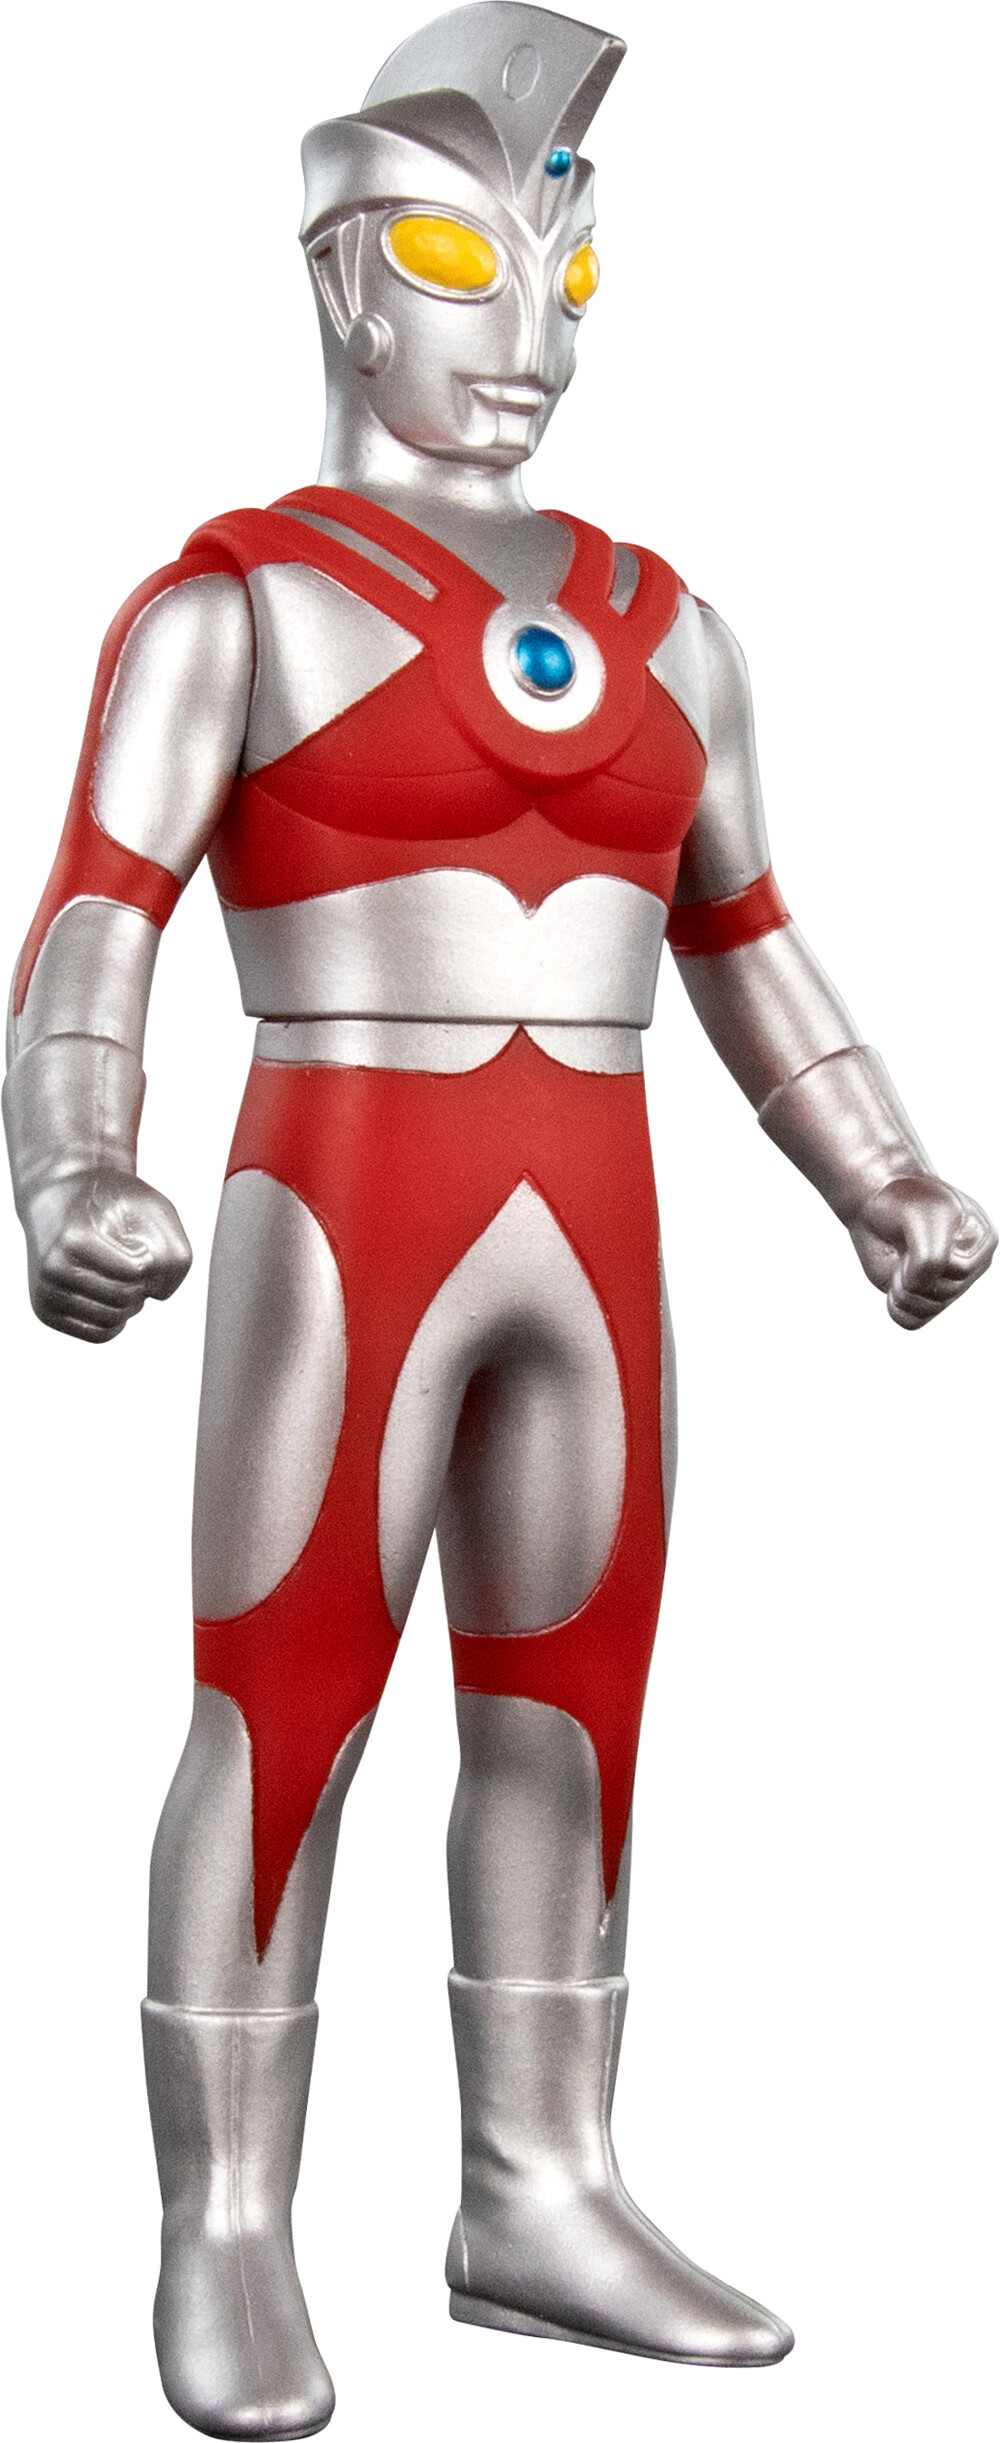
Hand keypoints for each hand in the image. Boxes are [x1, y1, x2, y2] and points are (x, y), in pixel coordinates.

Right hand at [24, 1167, 191, 1341]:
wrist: (57, 1196)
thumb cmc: (107, 1200)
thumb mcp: (152, 1206)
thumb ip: (175, 1252)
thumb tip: (160, 1295)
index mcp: (73, 1239)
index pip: (138, 1271)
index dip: (151, 1259)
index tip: (139, 1240)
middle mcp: (52, 1269)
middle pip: (126, 1299)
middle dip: (142, 1283)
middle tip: (133, 1258)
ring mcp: (45, 1293)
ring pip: (113, 1321)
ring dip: (131, 1302)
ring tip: (123, 1275)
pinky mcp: (46, 1312)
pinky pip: (98, 1334)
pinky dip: (116, 1319)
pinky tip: (113, 1292)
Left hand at [849, 1173, 995, 1329]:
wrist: (876, 1202)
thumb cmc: (903, 1202)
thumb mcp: (919, 1219)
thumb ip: (930, 1258)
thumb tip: (919, 1290)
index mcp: (983, 1243)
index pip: (959, 1270)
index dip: (928, 1257)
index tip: (916, 1232)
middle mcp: (969, 1268)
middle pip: (945, 1292)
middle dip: (914, 1273)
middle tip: (902, 1248)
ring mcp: (945, 1283)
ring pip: (928, 1310)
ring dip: (903, 1291)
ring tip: (898, 1266)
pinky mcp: (922, 1296)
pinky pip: (912, 1321)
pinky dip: (897, 1308)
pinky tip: (892, 1285)